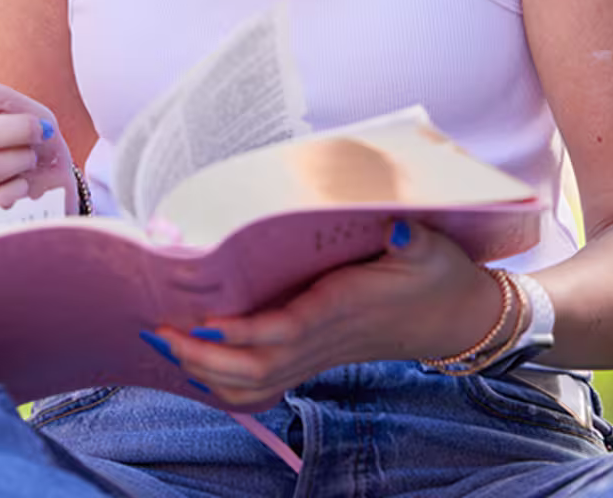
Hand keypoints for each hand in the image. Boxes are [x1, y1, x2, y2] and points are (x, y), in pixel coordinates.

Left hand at [146, 219, 508, 405]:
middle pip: (258, 367)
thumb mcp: (433, 249)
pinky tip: (192, 362)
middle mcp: (323, 339)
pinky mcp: (311, 357)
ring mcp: (316, 354)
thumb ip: (413, 236)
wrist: (454, 318)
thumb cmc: (436, 275)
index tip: (201, 321)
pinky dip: (225, 383)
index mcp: (342, 308)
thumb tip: (397, 226)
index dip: (243, 333)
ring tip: (163, 343)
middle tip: (158, 330)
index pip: (286, 330)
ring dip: (207, 374)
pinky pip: (263, 384)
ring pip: (256, 383)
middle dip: (204, 357)